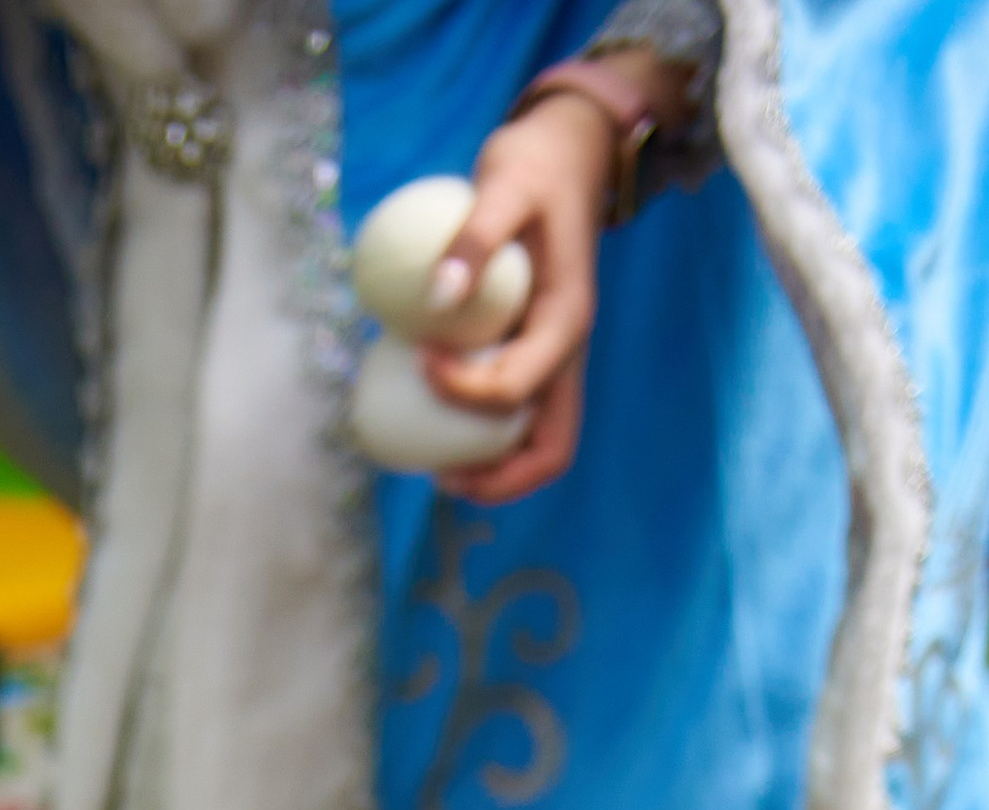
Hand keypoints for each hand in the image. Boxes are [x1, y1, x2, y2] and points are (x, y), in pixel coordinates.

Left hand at [422, 52, 685, 505]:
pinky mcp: (537, 353)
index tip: (419, 358)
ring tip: (436, 464)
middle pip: (549, 449)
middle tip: (437, 474)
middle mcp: (567, 351)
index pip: (515, 390)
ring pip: (537, 443)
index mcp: (566, 320)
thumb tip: (438, 296)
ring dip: (491, 468)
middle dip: (496, 477)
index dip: (461, 391)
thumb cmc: (537, 164)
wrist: (569, 152)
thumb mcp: (505, 182)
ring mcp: (554, 358)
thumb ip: (475, 235)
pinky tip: (437, 418)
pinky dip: (484, 436)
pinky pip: (518, 416)